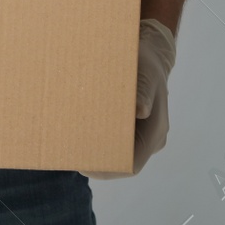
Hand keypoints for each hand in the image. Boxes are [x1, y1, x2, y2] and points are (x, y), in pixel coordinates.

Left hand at [83, 19, 176, 179]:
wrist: (150, 55)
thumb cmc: (145, 64)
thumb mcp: (145, 72)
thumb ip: (143, 91)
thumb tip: (140, 111)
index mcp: (155, 130)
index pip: (132, 164)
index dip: (108, 168)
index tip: (83, 163)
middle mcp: (150, 138)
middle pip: (121, 161)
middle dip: (97, 160)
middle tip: (69, 152)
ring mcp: (141, 135)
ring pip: (116, 152)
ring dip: (95, 149)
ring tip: (70, 143)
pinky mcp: (130, 129)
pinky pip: (113, 140)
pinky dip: (97, 138)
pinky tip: (78, 131)